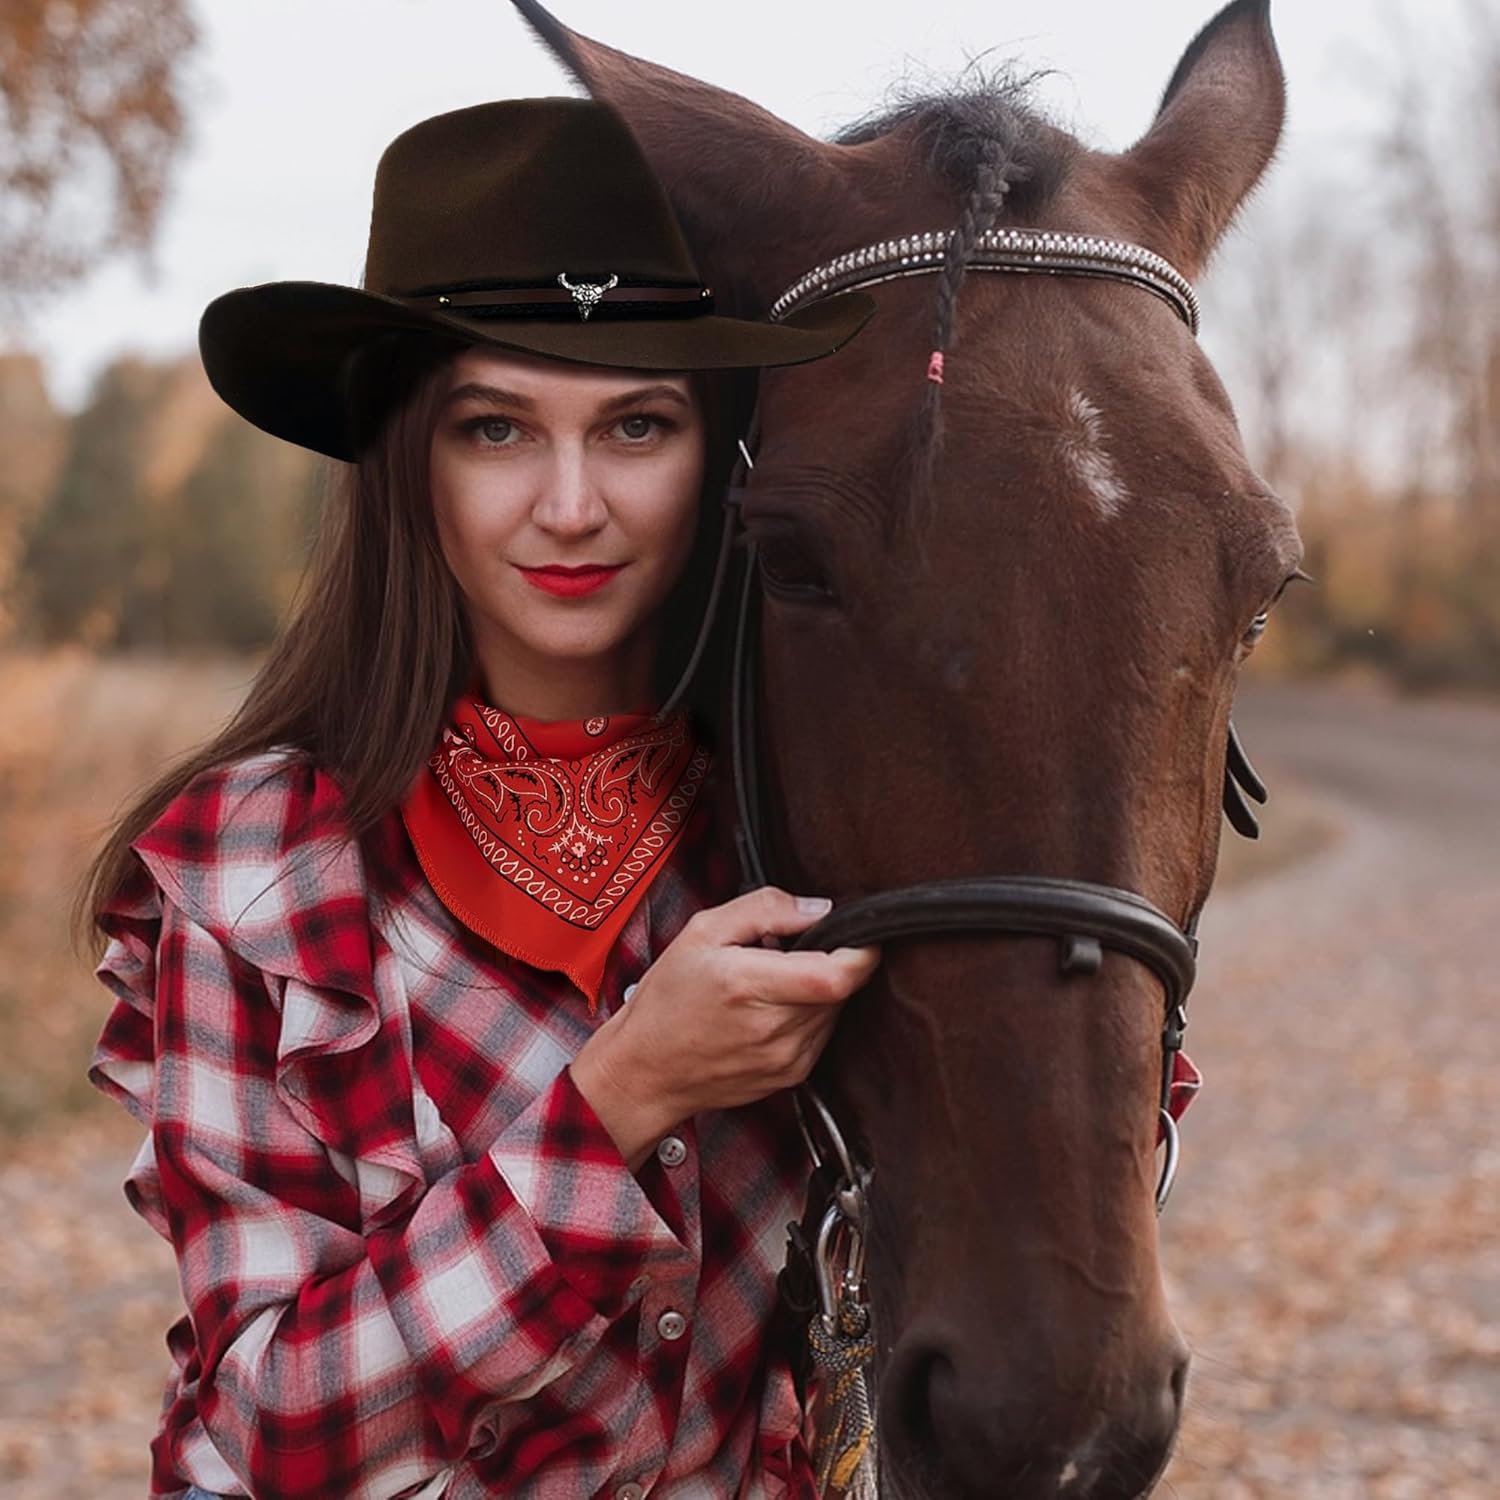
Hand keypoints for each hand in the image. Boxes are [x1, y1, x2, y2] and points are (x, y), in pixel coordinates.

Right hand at [569, 886, 880, 1169]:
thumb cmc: (667, 1000)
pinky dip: (810, 1014)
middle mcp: (773, 1029)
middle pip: (840, 989)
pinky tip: (771, 1010)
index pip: (835, 975)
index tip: (859, 934)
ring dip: (819, 989)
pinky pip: (823, 1033)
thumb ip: (763, 909)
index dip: (860, 952)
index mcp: (747, 985)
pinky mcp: (792, 1076)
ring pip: (835, 1011)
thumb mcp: (701, 933)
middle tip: (790, 952)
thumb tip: (817, 908)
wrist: (646, 1071)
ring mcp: (785, 1059)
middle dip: (830, 962)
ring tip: (773, 982)